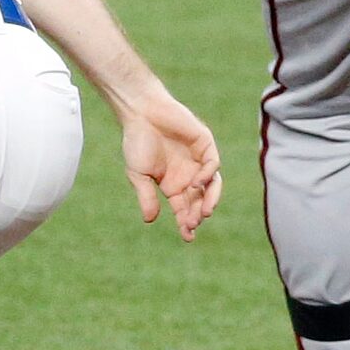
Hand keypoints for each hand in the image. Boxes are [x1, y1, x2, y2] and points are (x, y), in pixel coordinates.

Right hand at [120, 86, 222, 242]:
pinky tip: (197, 182)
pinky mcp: (205, 144)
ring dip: (210, 199)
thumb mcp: (138, 175)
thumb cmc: (137, 141)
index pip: (184, 210)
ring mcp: (198, 160)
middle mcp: (188, 176)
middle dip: (197, 214)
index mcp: (173, 186)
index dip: (186, 224)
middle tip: (192, 223)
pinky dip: (208, 175)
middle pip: (199, 201)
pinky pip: (212, 164)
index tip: (188, 237)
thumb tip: (150, 220)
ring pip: (211, 185)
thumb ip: (146, 197)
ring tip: (204, 211)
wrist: (141, 112)